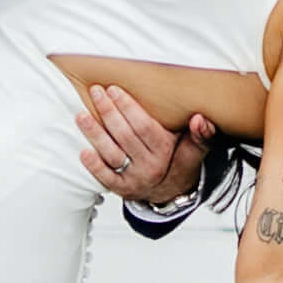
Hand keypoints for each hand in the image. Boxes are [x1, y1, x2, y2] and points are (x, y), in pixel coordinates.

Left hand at [74, 83, 208, 210]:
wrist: (171, 193)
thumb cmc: (179, 161)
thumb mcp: (193, 149)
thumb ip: (201, 135)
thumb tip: (201, 119)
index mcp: (167, 152)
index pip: (144, 127)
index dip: (128, 107)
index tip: (114, 89)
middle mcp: (150, 167)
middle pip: (125, 136)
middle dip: (108, 112)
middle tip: (96, 92)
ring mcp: (135, 179)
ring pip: (112, 154)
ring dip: (95, 134)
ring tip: (81, 115)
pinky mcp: (121, 189)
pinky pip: (106, 177)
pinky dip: (94, 165)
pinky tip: (83, 151)